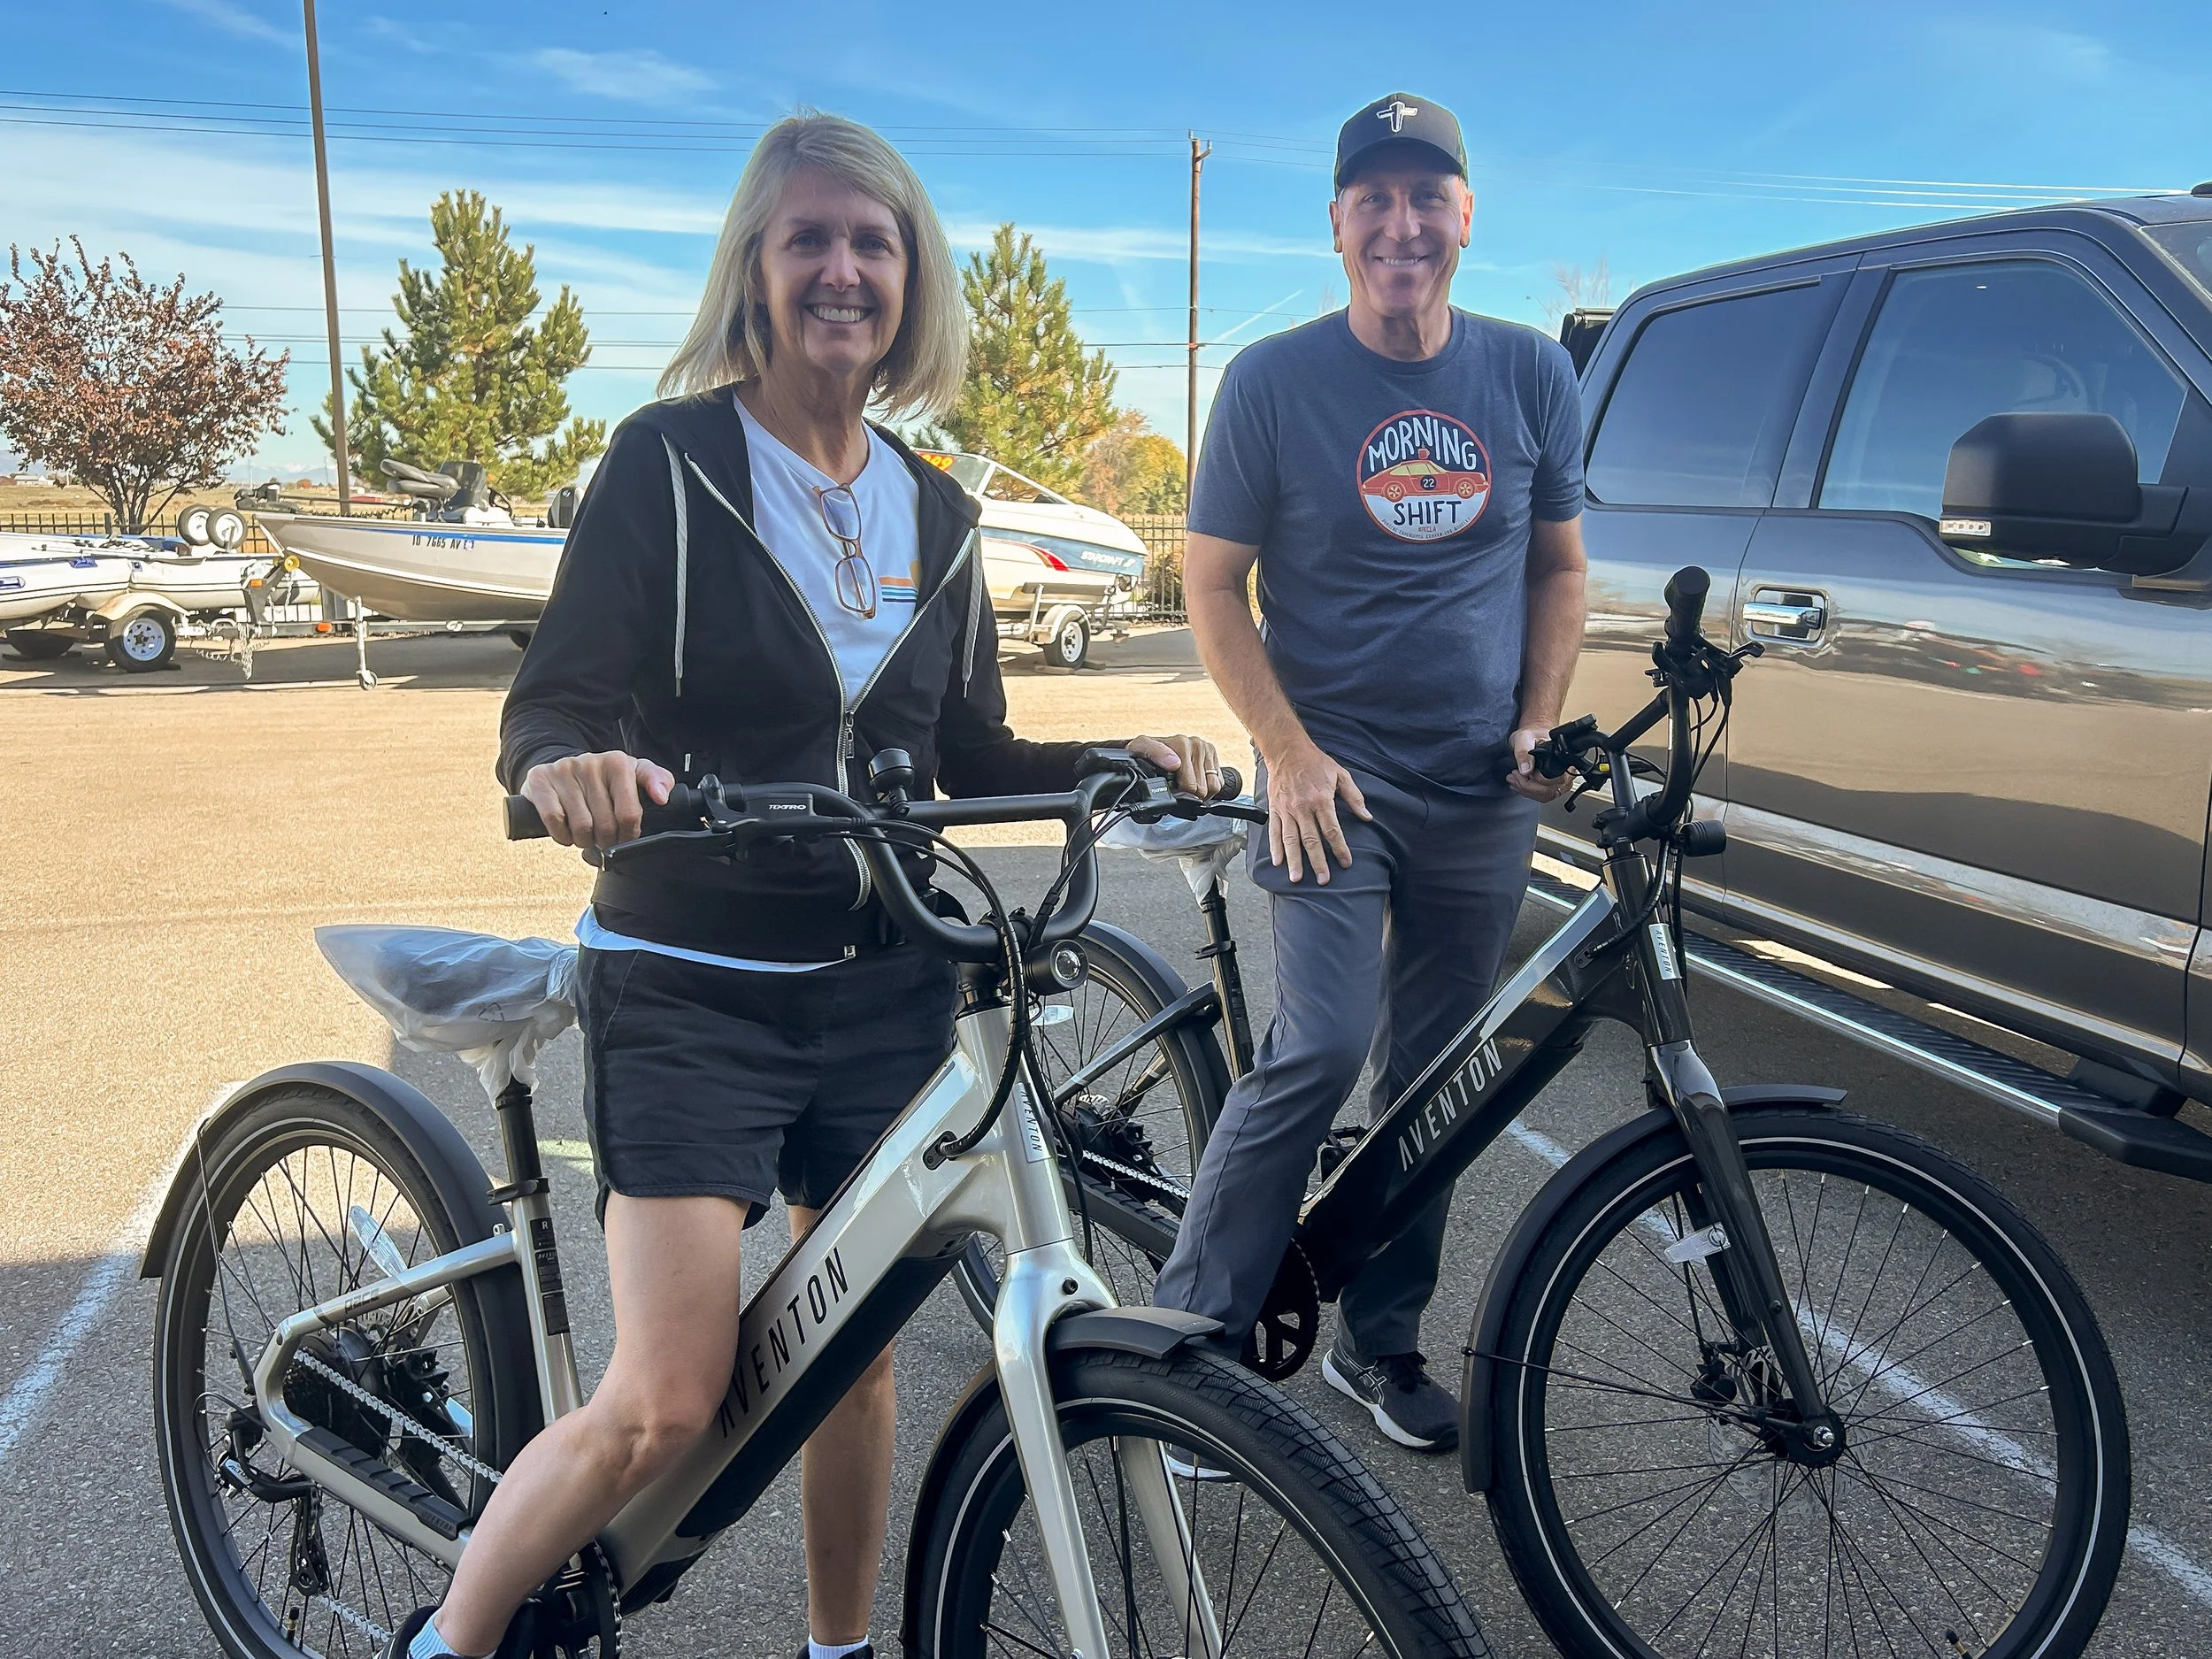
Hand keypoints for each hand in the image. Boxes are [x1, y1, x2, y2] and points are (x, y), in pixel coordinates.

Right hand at [521, 751, 674, 849]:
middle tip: (604, 838)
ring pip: (581, 827)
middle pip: (605, 825)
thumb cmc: (603, 779)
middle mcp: (590, 763)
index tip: (626, 837)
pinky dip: (562, 836)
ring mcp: (563, 771)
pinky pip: (554, 821)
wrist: (560, 767)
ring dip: (584, 840)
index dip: (629, 834)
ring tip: (586, 834)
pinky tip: (567, 831)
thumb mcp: (634, 775)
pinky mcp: (539, 781)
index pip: (629, 813)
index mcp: (617, 762)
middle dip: (607, 840)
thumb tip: (662, 797)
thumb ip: (657, 780)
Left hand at [1128, 733, 1221, 798]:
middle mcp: (1196, 744)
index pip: (1190, 784)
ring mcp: (1206, 749)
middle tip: (1178, 789)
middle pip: (1202, 788)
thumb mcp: (1140, 749)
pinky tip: (1196, 780)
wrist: (1151, 748)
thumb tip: (1175, 763)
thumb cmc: (1145, 752)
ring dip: (1202, 792)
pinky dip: (1209, 786)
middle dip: (1190, 794)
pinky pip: (1219, 781)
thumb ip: (1154, 753)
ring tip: (1187, 787)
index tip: (1172, 790)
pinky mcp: (1213, 754)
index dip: (1180, 793)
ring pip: (1214, 786)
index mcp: (1181, 744)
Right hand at [1264, 740, 1370, 884]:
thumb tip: (1367, 817)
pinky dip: (1275, 848)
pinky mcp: (1275, 809)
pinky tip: (1278, 862)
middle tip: (1324, 880)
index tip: (1345, 863)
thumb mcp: (1340, 774)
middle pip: (1311, 840)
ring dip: (1294, 860)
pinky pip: (1274, 832)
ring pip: (1291, 840)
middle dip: (1318, 862)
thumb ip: (1354, 797)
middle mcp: (1303, 807)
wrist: (1287, 750)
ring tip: (1297, 879)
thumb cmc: (1316, 762)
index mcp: (1321, 799)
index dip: (1340, 848)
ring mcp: (1286, 809)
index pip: (1332, 830)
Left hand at [1506, 726, 1573, 803]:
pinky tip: (1520, 785)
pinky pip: (1545, 796)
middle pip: (1550, 792)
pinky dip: (1530, 793)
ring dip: (1528, 792)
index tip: (1520, 774)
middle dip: (1527, 788)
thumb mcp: (1523, 738)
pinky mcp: (1555, 784)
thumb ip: (1524, 753)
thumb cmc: (1531, 735)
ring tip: (1515, 781)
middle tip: (1514, 777)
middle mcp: (1566, 770)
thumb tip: (1526, 771)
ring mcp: (1562, 779)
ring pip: (1547, 796)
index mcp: (1561, 758)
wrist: (1532, 734)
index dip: (1534, 782)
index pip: (1554, 781)